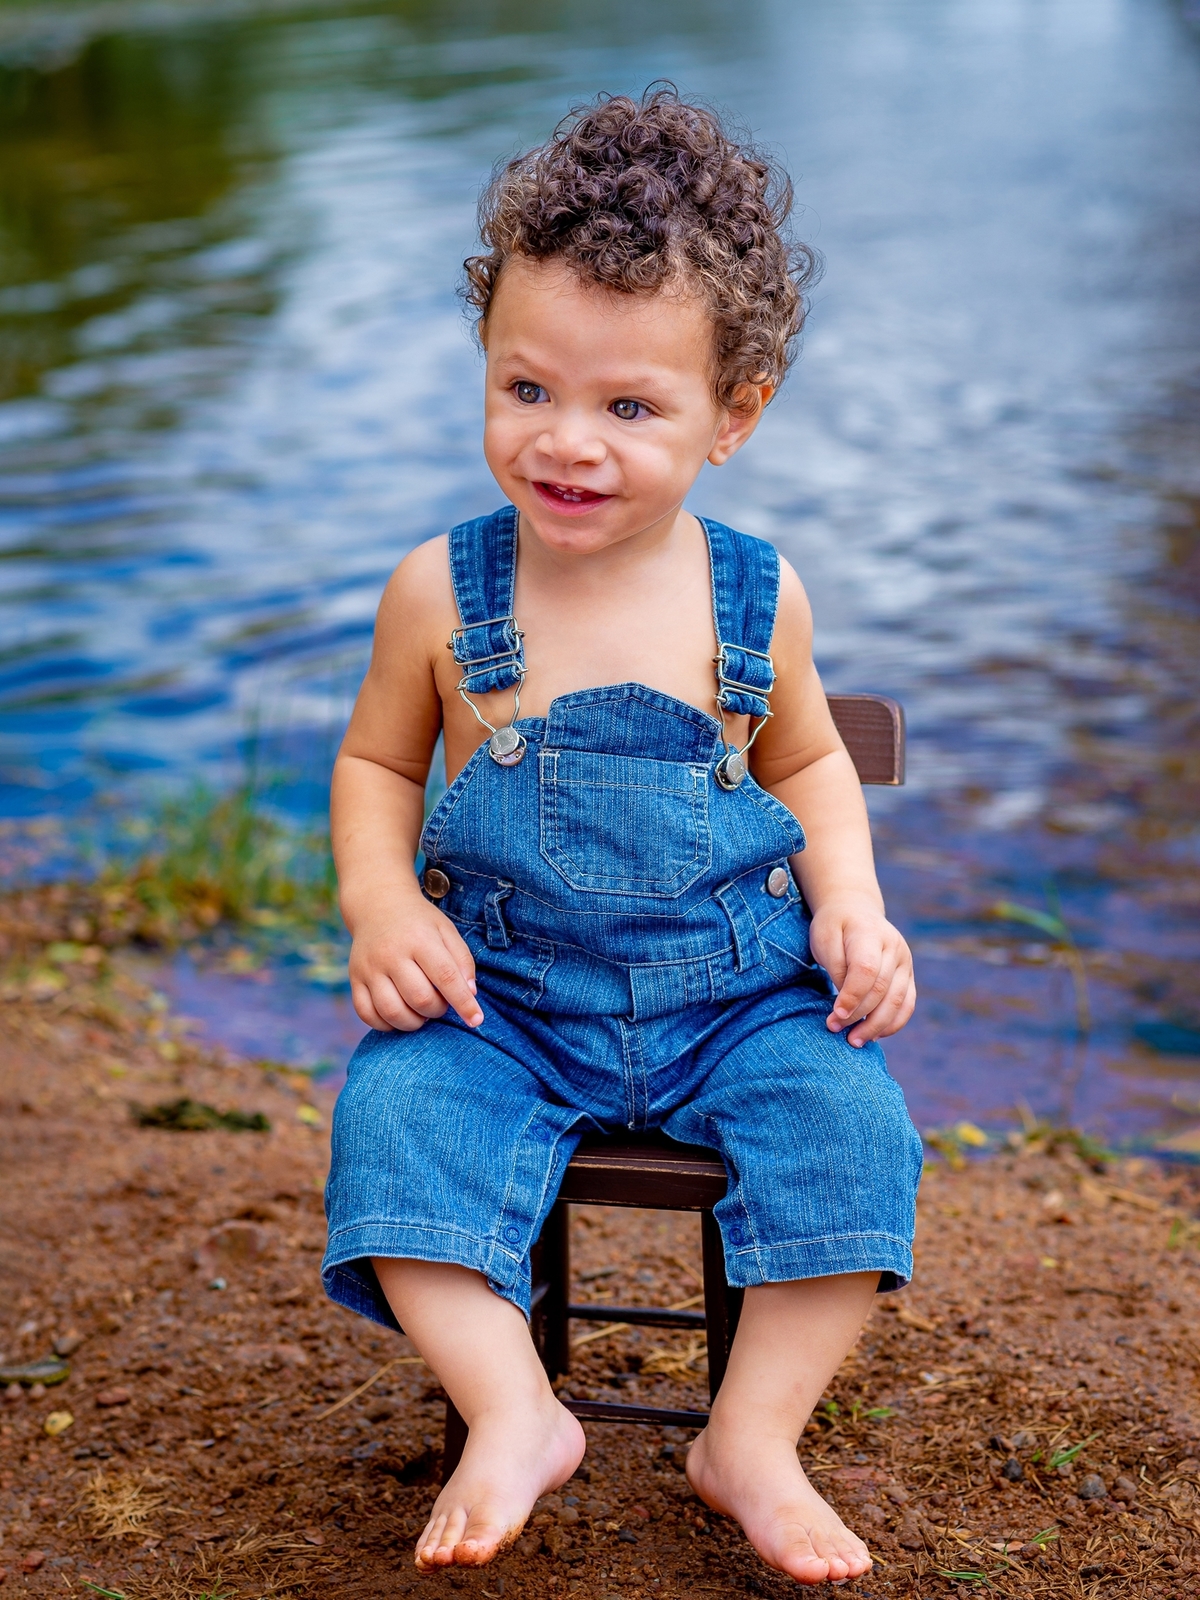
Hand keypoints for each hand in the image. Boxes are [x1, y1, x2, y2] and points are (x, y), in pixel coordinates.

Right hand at [347, 892, 482, 1032]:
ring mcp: (369, 968)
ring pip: (392, 1012)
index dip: (463, 1003)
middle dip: (437, 1011)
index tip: (476, 1020)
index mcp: (419, 939)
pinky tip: (399, 1015)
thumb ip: (463, 961)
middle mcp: (391, 954)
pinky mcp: (355, 979)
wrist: (378, 905)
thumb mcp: (446, 931)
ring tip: (422, 1012)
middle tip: (440, 1002)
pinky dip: (386, 1025)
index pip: (445, 977)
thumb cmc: (419, 922)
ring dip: (414, 1022)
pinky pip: (367, 1014)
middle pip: (419, 999)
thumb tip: (471, 994)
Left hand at [808, 896, 915, 1046]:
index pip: (867, 970)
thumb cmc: (834, 927)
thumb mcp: (824, 938)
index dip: (852, 996)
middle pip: (881, 989)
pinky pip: (907, 1005)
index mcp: (870, 933)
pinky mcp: (908, 976)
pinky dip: (893, 1024)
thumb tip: (847, 1001)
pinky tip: (874, 1035)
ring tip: (854, 1041)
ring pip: (897, 1001)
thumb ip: (836, 967)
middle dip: (858, 1015)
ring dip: (876, 1026)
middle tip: (834, 1029)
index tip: (835, 1015)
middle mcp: (894, 948)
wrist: (856, 911)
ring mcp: (905, 962)